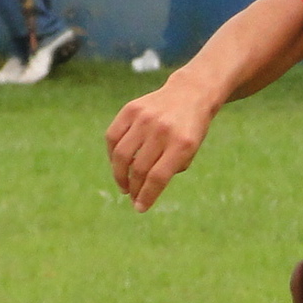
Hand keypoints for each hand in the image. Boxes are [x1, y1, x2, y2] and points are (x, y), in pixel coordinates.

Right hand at [108, 77, 220, 210]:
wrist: (189, 94)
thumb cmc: (190, 129)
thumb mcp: (190, 151)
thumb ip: (170, 169)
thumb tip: (143, 190)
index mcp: (182, 144)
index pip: (158, 178)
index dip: (147, 196)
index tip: (140, 208)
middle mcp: (162, 130)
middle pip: (139, 169)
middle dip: (133, 188)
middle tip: (132, 197)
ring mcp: (145, 118)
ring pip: (122, 155)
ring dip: (119, 175)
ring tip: (123, 185)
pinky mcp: (130, 109)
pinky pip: (113, 137)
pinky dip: (112, 154)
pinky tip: (117, 164)